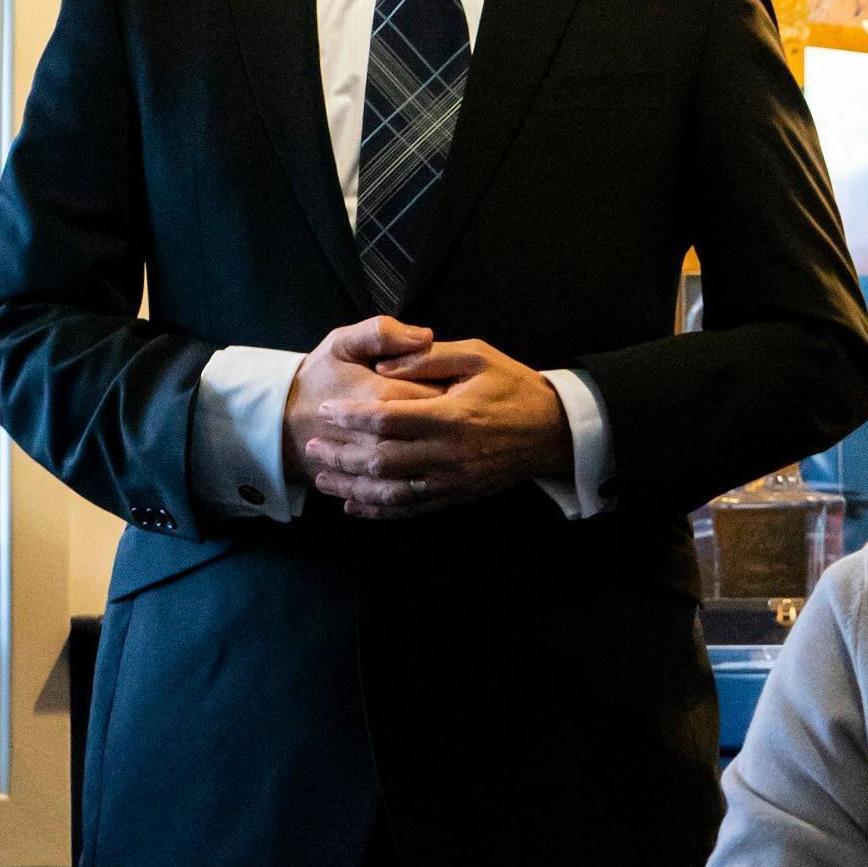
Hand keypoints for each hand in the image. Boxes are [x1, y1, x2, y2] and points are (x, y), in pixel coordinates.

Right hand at [284, 316, 442, 488]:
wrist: (281, 422)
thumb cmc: (319, 379)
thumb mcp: (342, 344)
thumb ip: (380, 334)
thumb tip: (424, 335)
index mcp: (384, 394)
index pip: (440, 392)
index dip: (453, 386)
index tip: (453, 381)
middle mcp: (384, 434)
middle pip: (438, 429)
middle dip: (448, 420)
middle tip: (446, 410)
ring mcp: (377, 465)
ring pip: (424, 463)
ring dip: (437, 451)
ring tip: (433, 435)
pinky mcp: (370, 485)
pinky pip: (403, 491)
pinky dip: (418, 480)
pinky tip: (423, 466)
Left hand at [304, 337, 572, 519]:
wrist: (554, 430)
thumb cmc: (515, 386)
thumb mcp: (478, 356)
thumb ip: (429, 357)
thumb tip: (385, 366)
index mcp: (452, 415)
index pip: (388, 419)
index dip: (351, 416)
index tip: (326, 410)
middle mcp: (450, 453)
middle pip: (382, 459)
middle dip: (341, 454)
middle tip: (313, 445)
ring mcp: (454, 479)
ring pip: (391, 490)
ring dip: (352, 487)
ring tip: (324, 478)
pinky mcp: (458, 495)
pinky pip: (412, 508)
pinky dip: (380, 510)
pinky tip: (355, 506)